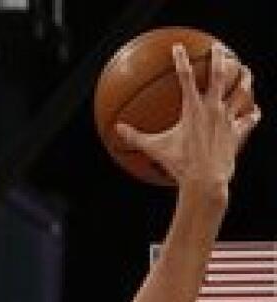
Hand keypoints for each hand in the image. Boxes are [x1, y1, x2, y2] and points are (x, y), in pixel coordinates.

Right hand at [115, 42, 259, 190]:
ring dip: (244, 79)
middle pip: (219, 75)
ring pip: (240, 92)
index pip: (185, 77)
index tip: (178, 48)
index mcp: (193, 108)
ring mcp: (227, 119)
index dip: (180, 60)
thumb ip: (136, 138)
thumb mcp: (156, 150)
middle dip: (219, 58)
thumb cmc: (180, 165)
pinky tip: (256, 111)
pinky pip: (248, 120)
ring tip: (246, 71)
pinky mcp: (237, 133)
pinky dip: (253, 115)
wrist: (205, 181)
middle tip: (218, 48)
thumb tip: (117, 130)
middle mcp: (213, 108)